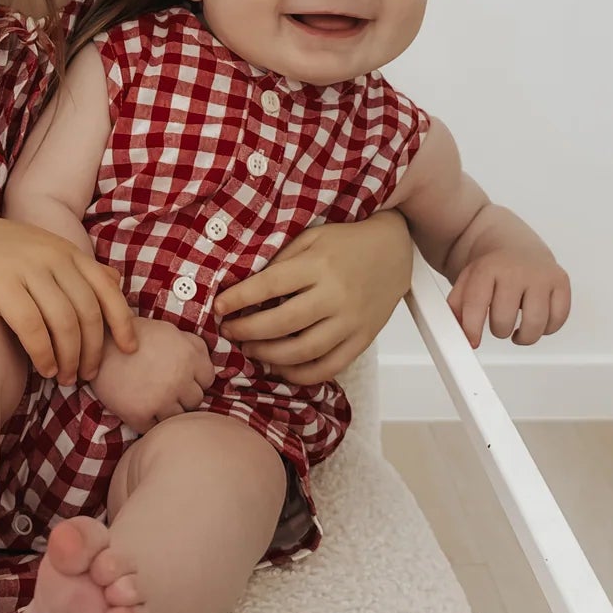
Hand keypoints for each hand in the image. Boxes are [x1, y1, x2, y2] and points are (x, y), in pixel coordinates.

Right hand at [0, 213, 134, 384]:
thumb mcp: (41, 247)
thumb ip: (76, 266)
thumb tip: (114, 283)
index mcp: (66, 249)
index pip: (107, 289)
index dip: (122, 322)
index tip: (129, 349)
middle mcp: (52, 256)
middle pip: (87, 312)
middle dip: (93, 350)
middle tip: (87, 375)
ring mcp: (26, 268)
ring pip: (64, 322)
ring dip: (69, 358)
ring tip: (64, 378)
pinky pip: (32, 326)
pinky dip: (43, 352)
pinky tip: (43, 368)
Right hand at [90, 317, 215, 431]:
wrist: (97, 346)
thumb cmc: (135, 337)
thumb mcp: (170, 331)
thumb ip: (195, 346)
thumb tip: (210, 369)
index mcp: (189, 356)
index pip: (208, 380)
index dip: (194, 379)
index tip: (179, 376)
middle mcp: (179, 379)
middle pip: (196, 401)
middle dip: (183, 396)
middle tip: (164, 387)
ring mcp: (160, 399)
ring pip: (178, 417)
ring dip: (168, 411)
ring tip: (152, 398)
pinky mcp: (140, 414)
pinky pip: (154, 428)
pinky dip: (149, 421)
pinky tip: (140, 407)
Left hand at [214, 212, 411, 386]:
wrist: (394, 250)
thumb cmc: (346, 242)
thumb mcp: (312, 237)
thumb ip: (282, 261)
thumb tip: (245, 286)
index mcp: (318, 265)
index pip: (270, 285)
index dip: (239, 299)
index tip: (218, 307)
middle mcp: (335, 295)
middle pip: (283, 323)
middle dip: (248, 331)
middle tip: (228, 331)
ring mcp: (351, 321)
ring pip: (304, 351)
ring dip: (269, 355)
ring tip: (250, 349)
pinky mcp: (363, 339)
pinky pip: (329, 367)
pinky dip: (302, 374)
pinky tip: (281, 368)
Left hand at [449, 250, 570, 348]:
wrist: (515, 244)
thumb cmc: (492, 268)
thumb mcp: (467, 281)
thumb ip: (457, 307)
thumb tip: (459, 333)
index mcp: (488, 268)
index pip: (476, 305)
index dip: (472, 329)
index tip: (472, 341)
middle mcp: (516, 270)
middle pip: (504, 321)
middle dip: (499, 330)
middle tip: (499, 324)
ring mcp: (541, 275)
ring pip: (535, 325)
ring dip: (524, 336)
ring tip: (518, 330)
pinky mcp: (561, 281)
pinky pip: (558, 320)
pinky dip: (547, 329)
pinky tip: (536, 321)